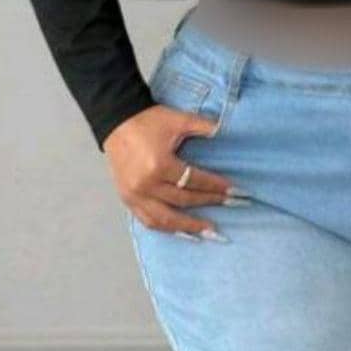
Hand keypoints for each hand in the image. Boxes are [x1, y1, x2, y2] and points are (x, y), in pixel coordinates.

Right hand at [104, 104, 246, 240]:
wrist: (116, 119)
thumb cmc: (147, 120)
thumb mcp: (178, 120)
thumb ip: (203, 126)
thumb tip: (226, 131)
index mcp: (159, 165)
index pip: (193, 181)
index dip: (215, 186)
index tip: (234, 190)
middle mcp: (146, 185)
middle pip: (183, 200)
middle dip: (209, 202)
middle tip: (230, 205)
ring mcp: (134, 195)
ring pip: (165, 219)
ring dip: (188, 227)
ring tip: (208, 231)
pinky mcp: (127, 198)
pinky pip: (147, 220)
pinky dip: (166, 228)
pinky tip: (181, 231)